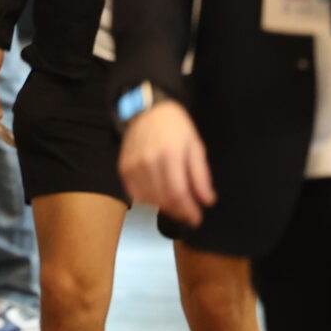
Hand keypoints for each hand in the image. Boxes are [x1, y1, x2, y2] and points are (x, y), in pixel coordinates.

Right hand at [119, 100, 215, 227]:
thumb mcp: (196, 147)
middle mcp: (148, 162)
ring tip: (176, 206)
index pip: (178, 193)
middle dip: (179, 212)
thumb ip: (201, 175)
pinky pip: (135, 195)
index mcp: (170, 155)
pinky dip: (148, 202)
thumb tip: (207, 201)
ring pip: (149, 200)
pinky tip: (159, 198)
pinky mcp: (124, 168)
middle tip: (189, 215)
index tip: (197, 219)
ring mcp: (133, 166)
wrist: (148, 111)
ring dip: (164, 209)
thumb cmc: (177, 128)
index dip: (188, 210)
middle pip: (163, 199)